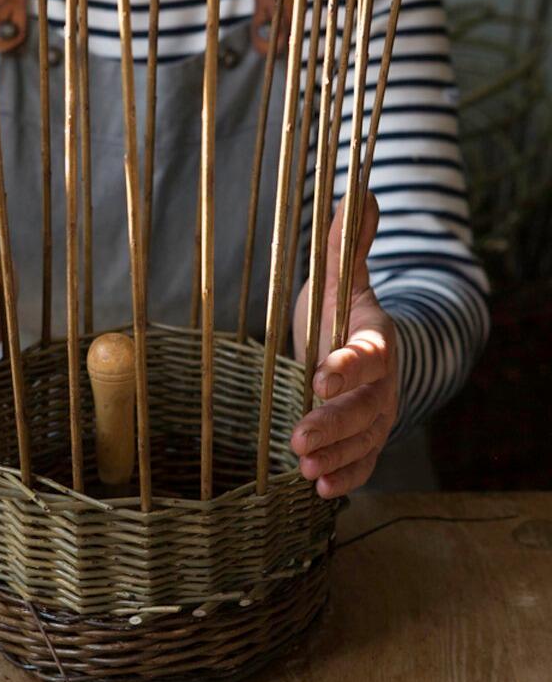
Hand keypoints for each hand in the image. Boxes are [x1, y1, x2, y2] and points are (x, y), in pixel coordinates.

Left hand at [291, 191, 398, 498]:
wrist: (362, 349)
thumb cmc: (342, 314)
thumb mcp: (340, 280)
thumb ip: (346, 245)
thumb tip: (359, 191)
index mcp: (374, 339)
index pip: (368, 354)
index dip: (348, 365)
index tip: (321, 375)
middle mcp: (381, 383)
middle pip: (365, 407)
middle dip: (334, 424)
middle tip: (301, 439)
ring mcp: (376, 415)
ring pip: (364, 440)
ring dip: (336, 456)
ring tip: (306, 470)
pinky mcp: (364, 439)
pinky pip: (362, 462)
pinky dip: (346, 476)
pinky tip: (320, 490)